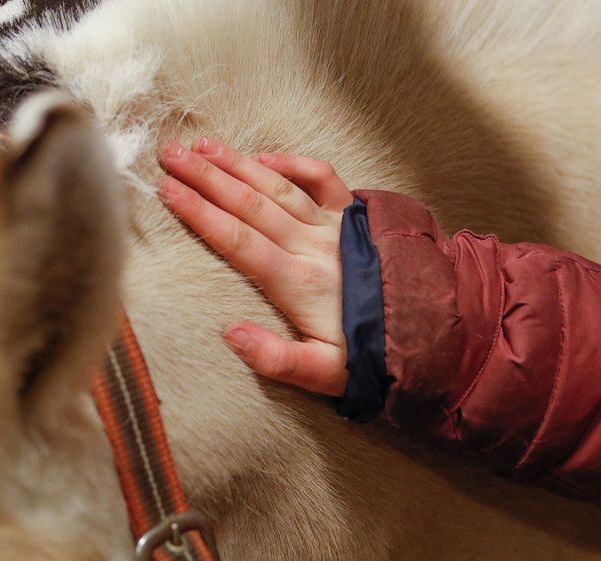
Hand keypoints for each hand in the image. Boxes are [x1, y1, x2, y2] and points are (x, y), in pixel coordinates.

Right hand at [157, 138, 351, 395]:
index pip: (239, 241)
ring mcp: (336, 227)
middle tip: (170, 154)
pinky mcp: (356, 217)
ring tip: (201, 146)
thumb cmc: (371, 356)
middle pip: (250, 204)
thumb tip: (230, 334)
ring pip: (279, 187)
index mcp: (299, 284)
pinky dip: (293, 164)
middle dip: (206, 178)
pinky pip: (325, 179)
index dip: (201, 214)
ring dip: (238, 164)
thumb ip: (276, 359)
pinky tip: (263, 155)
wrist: (432, 333)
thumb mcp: (325, 374)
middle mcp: (314, 247)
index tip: (168, 191)